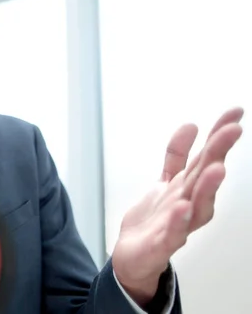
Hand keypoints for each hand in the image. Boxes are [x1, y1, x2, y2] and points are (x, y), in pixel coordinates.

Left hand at [112, 107, 244, 306]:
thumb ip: (176, 156)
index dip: (218, 135)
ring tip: (217, 168)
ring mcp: (178, 225)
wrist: (134, 256)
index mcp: (189, 187)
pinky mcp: (162, 244)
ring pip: (197, 205)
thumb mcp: (166, 182)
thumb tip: (191, 125)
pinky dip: (178, 221)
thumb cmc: (156, 219)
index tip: (234, 112)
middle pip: (205, 177)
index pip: (206, 157)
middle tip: (233, 130)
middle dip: (218, 153)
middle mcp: (189, 204)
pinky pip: (172, 233)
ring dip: (207, 187)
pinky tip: (182, 208)